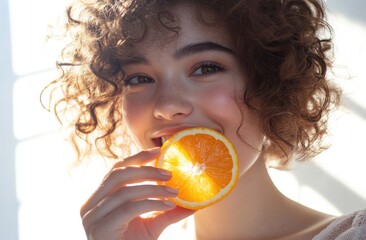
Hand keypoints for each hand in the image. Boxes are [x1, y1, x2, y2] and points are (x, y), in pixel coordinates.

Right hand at [80, 148, 194, 239]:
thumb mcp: (151, 224)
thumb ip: (167, 211)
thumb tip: (192, 202)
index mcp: (99, 198)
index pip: (116, 170)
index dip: (137, 158)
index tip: (158, 150)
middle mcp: (91, 205)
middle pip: (117, 175)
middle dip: (146, 170)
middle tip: (169, 173)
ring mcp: (92, 217)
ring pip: (124, 191)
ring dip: (152, 188)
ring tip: (173, 190)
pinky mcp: (100, 229)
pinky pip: (128, 208)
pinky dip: (150, 203)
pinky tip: (167, 205)